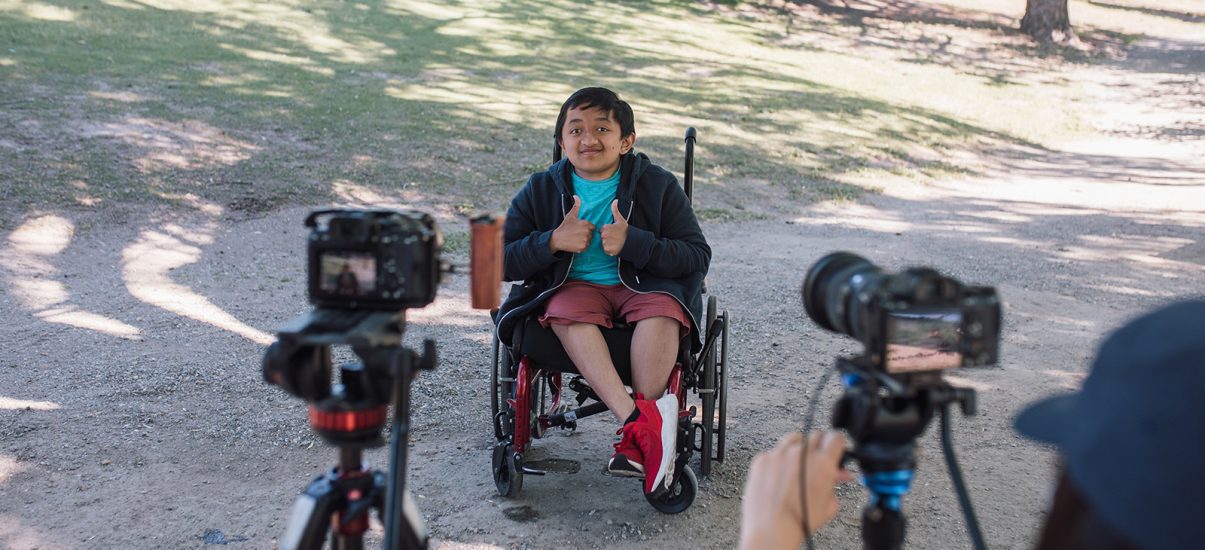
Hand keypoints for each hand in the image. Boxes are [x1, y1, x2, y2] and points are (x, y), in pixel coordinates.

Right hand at [550, 196, 593, 252]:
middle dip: (586, 235)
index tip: (579, 229)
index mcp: (586, 224)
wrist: (557, 239)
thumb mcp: (570, 216)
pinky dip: (582, 247)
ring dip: (584, 241)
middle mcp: (587, 232)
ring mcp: (585, 240)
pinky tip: (575, 244)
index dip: (586, 228)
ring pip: (589, 241)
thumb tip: (576, 196)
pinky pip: (586, 247)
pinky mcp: (583, 247)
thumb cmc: (564, 227)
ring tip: (576, 239)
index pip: (592, 227)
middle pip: (591, 234)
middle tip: (577, 235)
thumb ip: (576, 206)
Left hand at [600, 199, 627, 255]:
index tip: (613, 232)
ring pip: (603, 244)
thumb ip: (615, 210)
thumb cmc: (626, 231)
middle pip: (602, 237)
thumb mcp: (620, 220)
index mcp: (606, 227)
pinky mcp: (608, 250)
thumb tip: (615, 200)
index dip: (607, 231)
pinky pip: (606, 250)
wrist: (632, 242)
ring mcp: (606, 243)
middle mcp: (604, 235)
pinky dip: (609, 250)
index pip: (602, 230)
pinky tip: (615, 247)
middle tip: (615, 238)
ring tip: (615, 242)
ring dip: (608, 244)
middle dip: (607, 238)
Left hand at [739, 431, 850, 549]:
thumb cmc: (799, 521)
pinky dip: (778, 460)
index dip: (837, 443)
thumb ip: (835, 484)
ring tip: (798, 467)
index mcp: (823, 463)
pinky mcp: (762, 459)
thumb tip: (838, 474)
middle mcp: (801, 454)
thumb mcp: (829, 505)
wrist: (772, 530)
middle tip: (817, 462)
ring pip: (794, 439)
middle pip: (815, 436)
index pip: (836, 437)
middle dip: (819, 448)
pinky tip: (779, 475)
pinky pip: (774, 451)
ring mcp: (780, 454)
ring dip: (799, 449)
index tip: (835, 449)